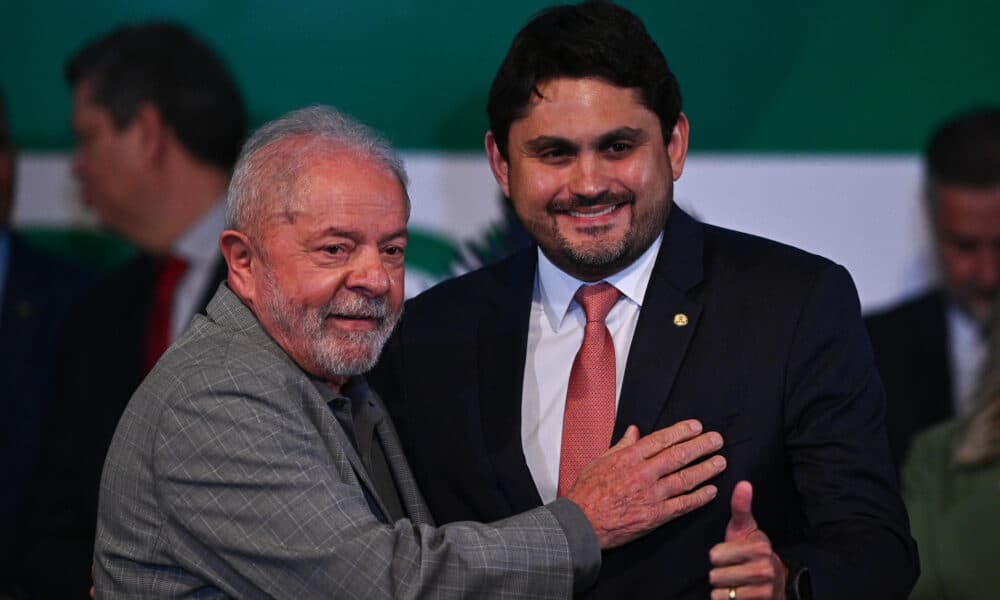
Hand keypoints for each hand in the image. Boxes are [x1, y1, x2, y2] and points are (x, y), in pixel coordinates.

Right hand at [566, 419, 725, 548]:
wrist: (581, 523)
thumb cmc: (587, 492)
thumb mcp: (600, 461)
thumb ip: (622, 446)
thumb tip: (634, 430)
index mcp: (628, 457)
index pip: (661, 439)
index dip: (682, 431)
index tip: (697, 427)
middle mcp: (642, 473)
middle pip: (678, 456)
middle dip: (701, 446)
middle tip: (717, 440)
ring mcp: (650, 495)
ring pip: (685, 478)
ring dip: (706, 469)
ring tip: (721, 462)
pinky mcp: (655, 516)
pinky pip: (683, 505)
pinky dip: (699, 497)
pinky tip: (711, 491)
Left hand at [709, 481, 786, 599]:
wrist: (773, 581)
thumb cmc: (750, 551)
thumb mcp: (744, 528)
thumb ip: (740, 506)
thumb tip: (744, 483)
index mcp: (760, 547)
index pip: (715, 555)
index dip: (717, 555)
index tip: (729, 554)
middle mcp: (765, 569)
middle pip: (716, 575)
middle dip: (719, 573)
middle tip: (732, 569)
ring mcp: (764, 589)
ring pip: (720, 591)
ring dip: (722, 588)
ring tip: (734, 581)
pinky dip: (726, 599)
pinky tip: (736, 593)